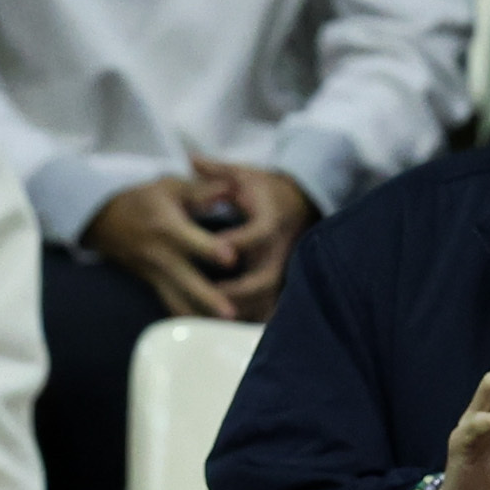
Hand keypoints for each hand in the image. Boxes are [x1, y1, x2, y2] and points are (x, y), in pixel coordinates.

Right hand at [81, 176, 243, 321]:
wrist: (104, 219)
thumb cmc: (145, 199)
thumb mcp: (170, 186)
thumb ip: (201, 190)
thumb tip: (230, 188)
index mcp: (167, 228)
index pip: (190, 241)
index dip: (210, 249)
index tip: (231, 258)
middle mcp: (160, 255)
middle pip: (186, 281)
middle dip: (208, 298)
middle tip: (231, 313)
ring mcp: (155, 275)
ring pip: (178, 302)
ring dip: (200, 318)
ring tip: (226, 331)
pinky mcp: (153, 286)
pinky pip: (172, 307)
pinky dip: (190, 321)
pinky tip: (210, 334)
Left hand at [190, 158, 317, 319]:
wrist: (297, 202)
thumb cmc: (263, 188)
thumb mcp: (243, 174)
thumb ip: (217, 172)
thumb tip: (192, 158)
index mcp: (271, 219)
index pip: (259, 233)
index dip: (240, 242)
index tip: (218, 248)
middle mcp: (279, 248)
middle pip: (266, 277)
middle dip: (240, 290)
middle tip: (212, 295)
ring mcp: (281, 269)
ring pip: (266, 299)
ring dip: (242, 311)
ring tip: (213, 320)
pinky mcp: (279, 284)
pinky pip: (266, 308)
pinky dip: (248, 319)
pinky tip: (226, 331)